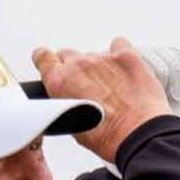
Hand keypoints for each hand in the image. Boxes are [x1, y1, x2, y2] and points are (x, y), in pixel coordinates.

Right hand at [32, 38, 171, 162]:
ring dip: (98, 66)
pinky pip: (119, 44)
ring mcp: (103, 59)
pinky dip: (119, 54)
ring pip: (94, 54)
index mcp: (59, 82)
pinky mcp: (126, 56)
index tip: (46, 58)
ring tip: (110, 85)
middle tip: (83, 82)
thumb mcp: (70, 123)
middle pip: (69, 55)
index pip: (43, 58)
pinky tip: (123, 68)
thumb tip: (67, 98)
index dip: (44, 59)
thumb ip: (63, 101)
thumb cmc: (105, 135)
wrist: (136, 133)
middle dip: (73, 67)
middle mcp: (79, 66)